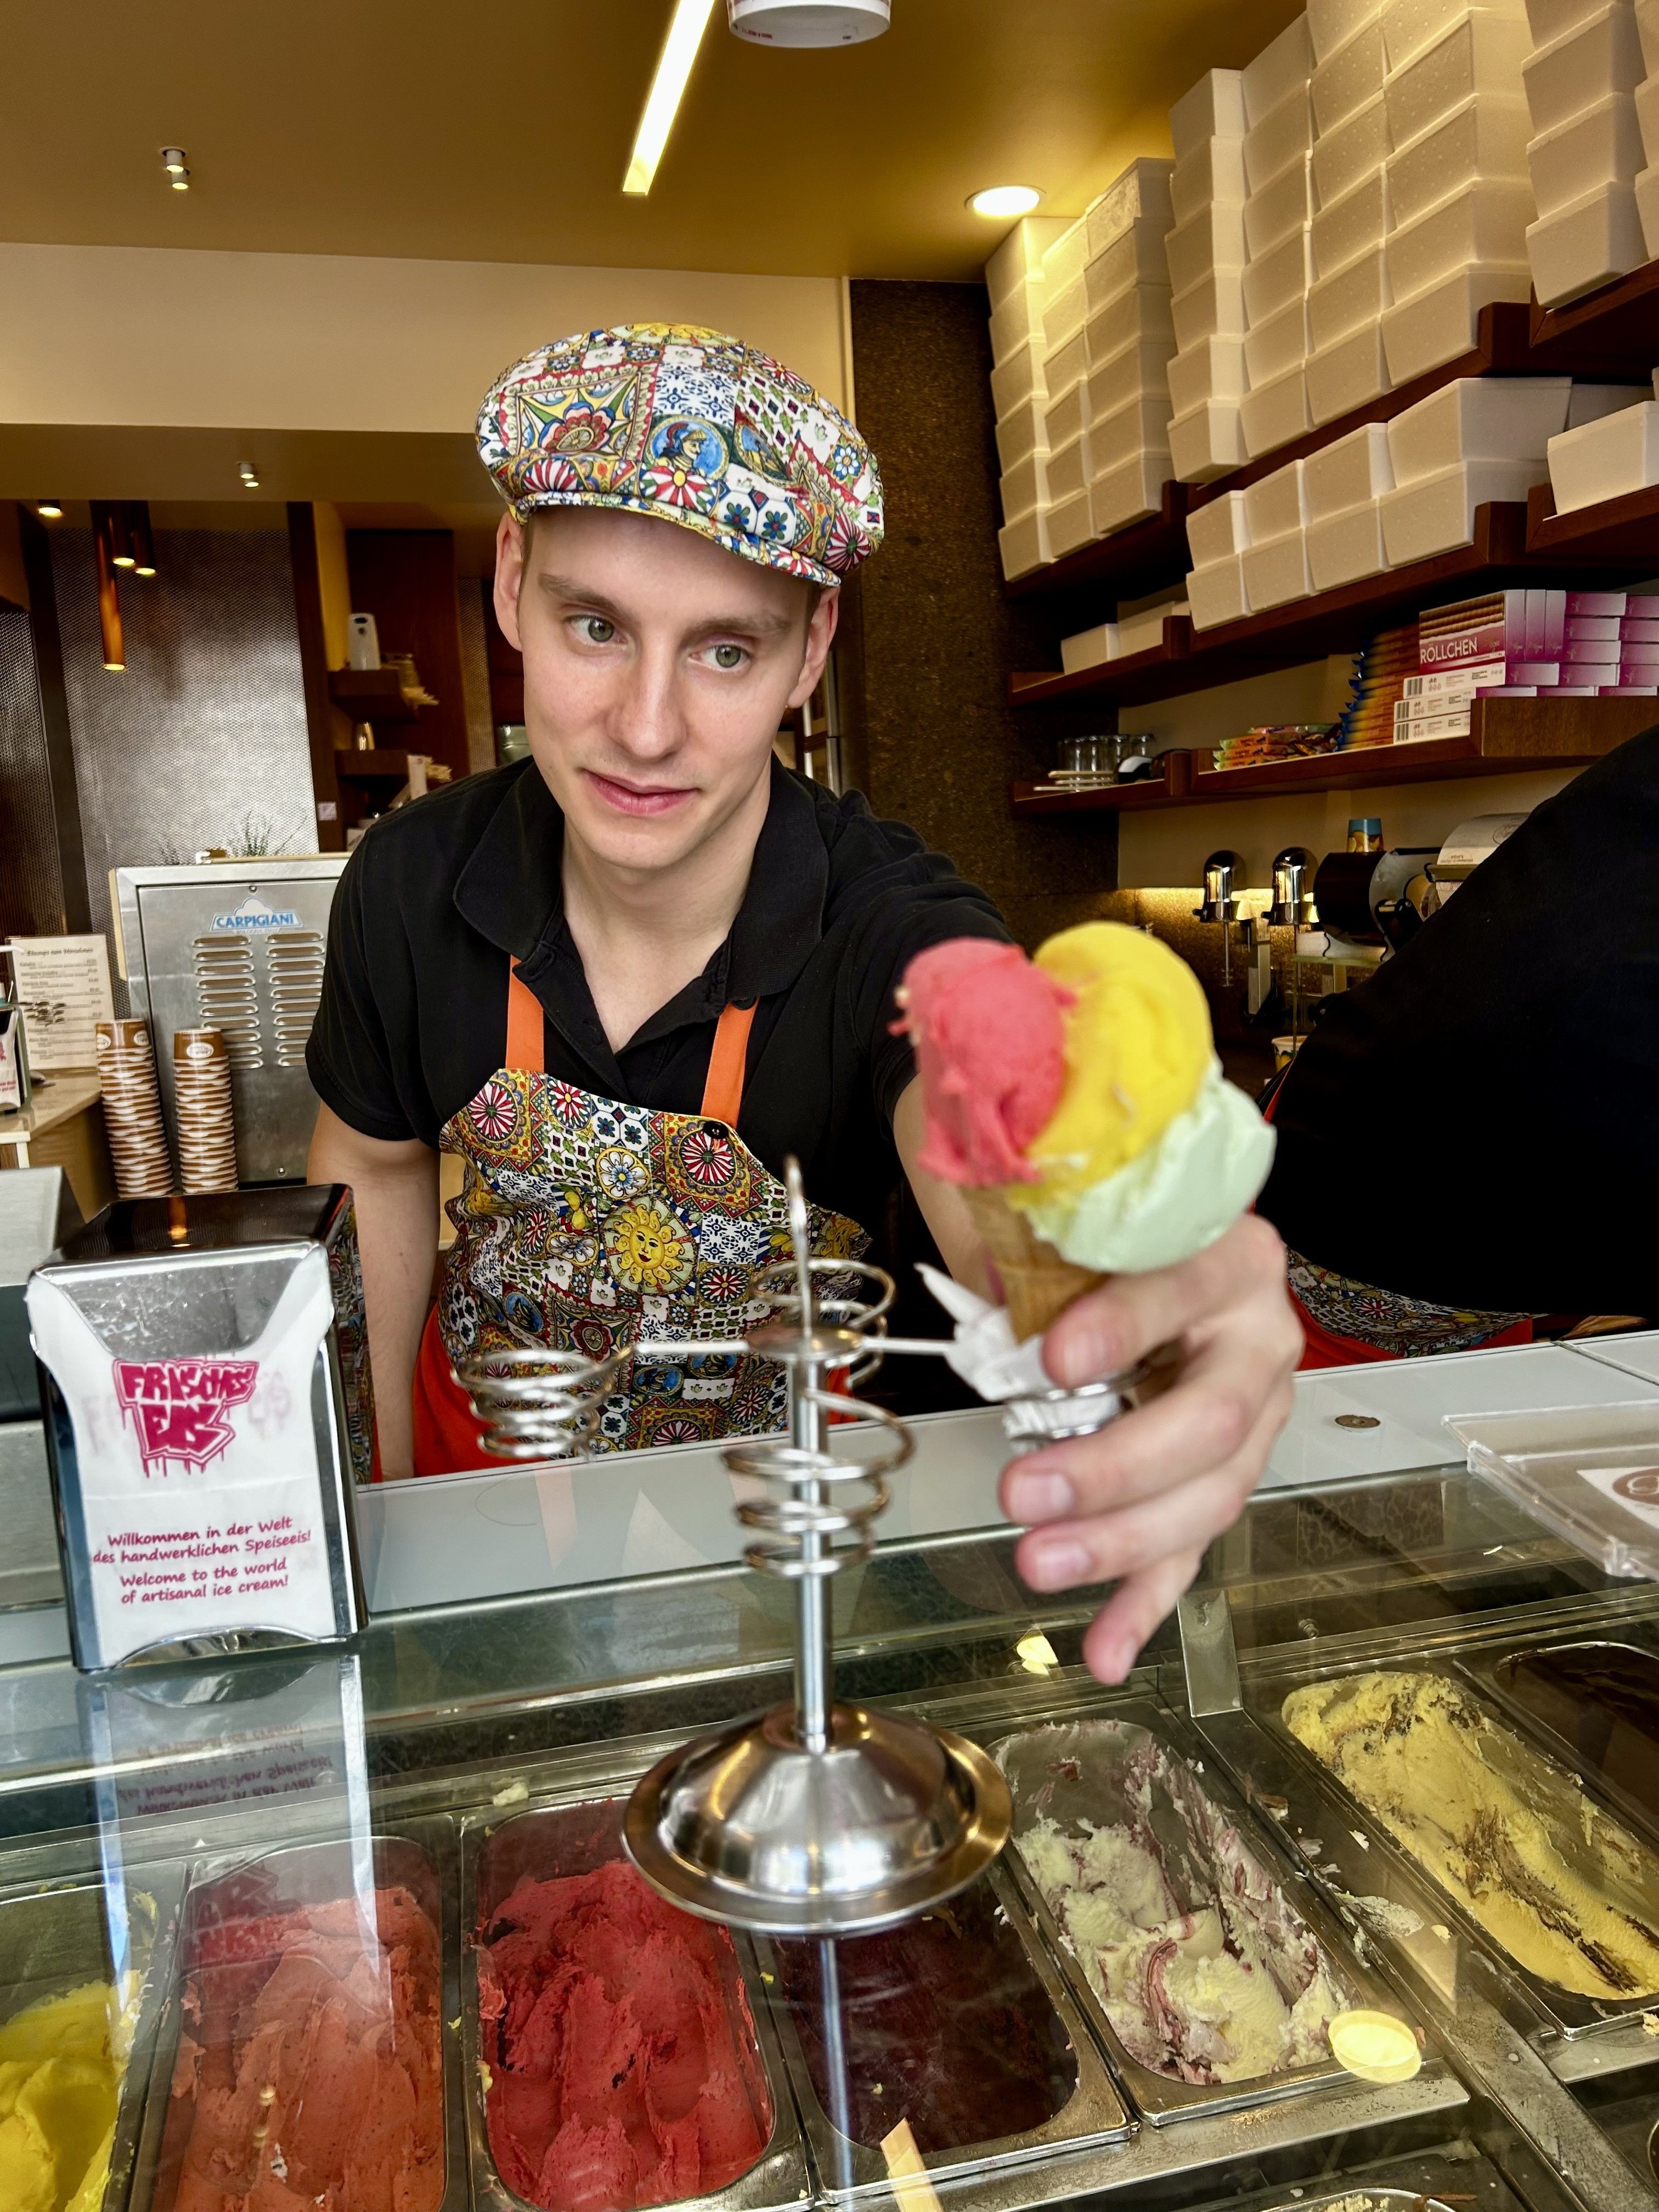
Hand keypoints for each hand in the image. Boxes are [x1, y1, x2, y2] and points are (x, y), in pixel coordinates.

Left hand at [998, 1214, 1298, 1684]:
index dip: (1123, 1326)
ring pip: (1207, 1494)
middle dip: (1114, 1468)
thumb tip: (977, 1289)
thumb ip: (1024, 1230)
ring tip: (1038, 1564)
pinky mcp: (1221, 1472)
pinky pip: (1188, 1546)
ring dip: (1120, 1542)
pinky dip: (1143, 1600)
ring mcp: (1253, 1413)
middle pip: (1209, 1417)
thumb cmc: (1090, 1214)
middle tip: (1025, 1492)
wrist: (1142, 1229)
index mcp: (1227, 1249)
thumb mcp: (1051, 1196)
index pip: (1184, 1287)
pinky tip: (1106, 1650)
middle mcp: (1259, 1334)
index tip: (1053, 1359)